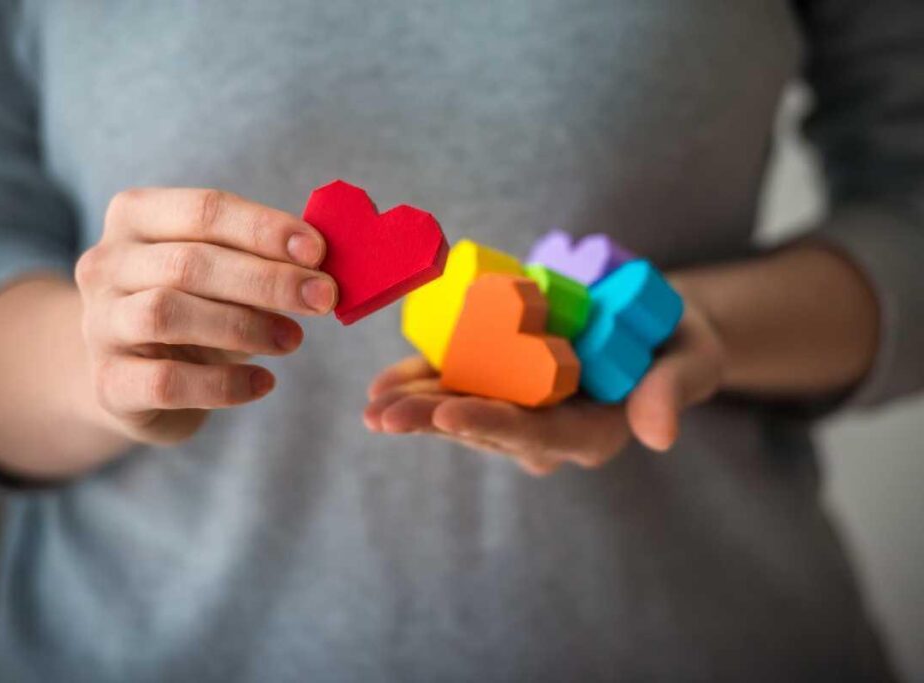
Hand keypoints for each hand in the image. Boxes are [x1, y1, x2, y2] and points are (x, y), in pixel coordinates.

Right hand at [75, 188, 336, 443]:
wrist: (131, 379)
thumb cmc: (193, 309)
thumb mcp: (222, 272)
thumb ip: (262, 258)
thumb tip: (324, 264)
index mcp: (136, 217)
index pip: (204, 210)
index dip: (264, 229)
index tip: (318, 252)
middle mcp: (106, 263)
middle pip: (189, 263)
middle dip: (266, 280)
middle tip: (323, 298)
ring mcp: (100, 324)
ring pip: (167, 315)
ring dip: (244, 326)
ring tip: (294, 339)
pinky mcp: (108, 383)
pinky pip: (167, 382)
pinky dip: (223, 383)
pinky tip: (263, 383)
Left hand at [363, 297, 725, 474]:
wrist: (649, 319)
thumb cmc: (676, 341)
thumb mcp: (692, 359)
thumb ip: (673, 392)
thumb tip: (657, 436)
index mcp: (592, 433)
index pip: (539, 435)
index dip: (494, 425)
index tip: (451, 416)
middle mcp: (549, 429)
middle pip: (487, 428)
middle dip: (434, 421)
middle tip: (385, 417)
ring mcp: (520, 406)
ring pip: (462, 409)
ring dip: (416, 408)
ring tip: (373, 406)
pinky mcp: (500, 381)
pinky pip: (456, 384)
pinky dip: (420, 382)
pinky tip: (382, 387)